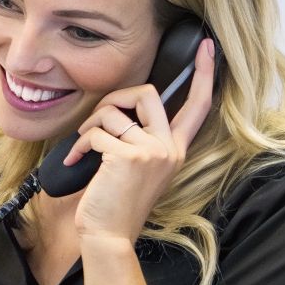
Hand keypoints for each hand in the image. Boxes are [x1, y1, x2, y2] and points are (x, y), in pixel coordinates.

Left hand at [61, 38, 216, 242]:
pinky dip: (79, 145)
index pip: (198, 105)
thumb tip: (119, 110)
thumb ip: (139, 140)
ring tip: (83, 147)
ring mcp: (152, 152)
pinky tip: (76, 160)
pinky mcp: (129, 157)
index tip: (209, 48)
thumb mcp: (137, 168)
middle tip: (98, 120)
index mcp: (176, 149)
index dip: (205, 74)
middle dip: (115, 98)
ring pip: (114, 112)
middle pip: (148, 92)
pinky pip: (96, 133)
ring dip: (89, 126)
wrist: (108, 236)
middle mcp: (170, 148)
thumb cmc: (116, 204)